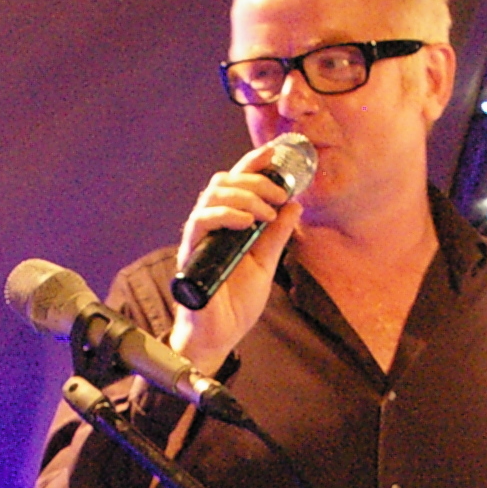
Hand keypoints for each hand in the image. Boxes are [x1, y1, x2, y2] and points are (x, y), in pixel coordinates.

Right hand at [166, 145, 307, 373]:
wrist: (219, 335)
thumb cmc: (235, 302)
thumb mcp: (266, 263)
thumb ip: (277, 235)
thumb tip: (294, 205)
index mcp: (229, 224)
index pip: (238, 183)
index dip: (254, 163)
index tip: (276, 152)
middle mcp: (212, 225)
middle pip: (225, 181)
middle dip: (255, 179)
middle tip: (279, 192)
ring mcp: (200, 237)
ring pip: (213, 194)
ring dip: (245, 195)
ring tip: (266, 211)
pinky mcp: (192, 252)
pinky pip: (201, 221)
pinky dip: (225, 215)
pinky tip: (246, 221)